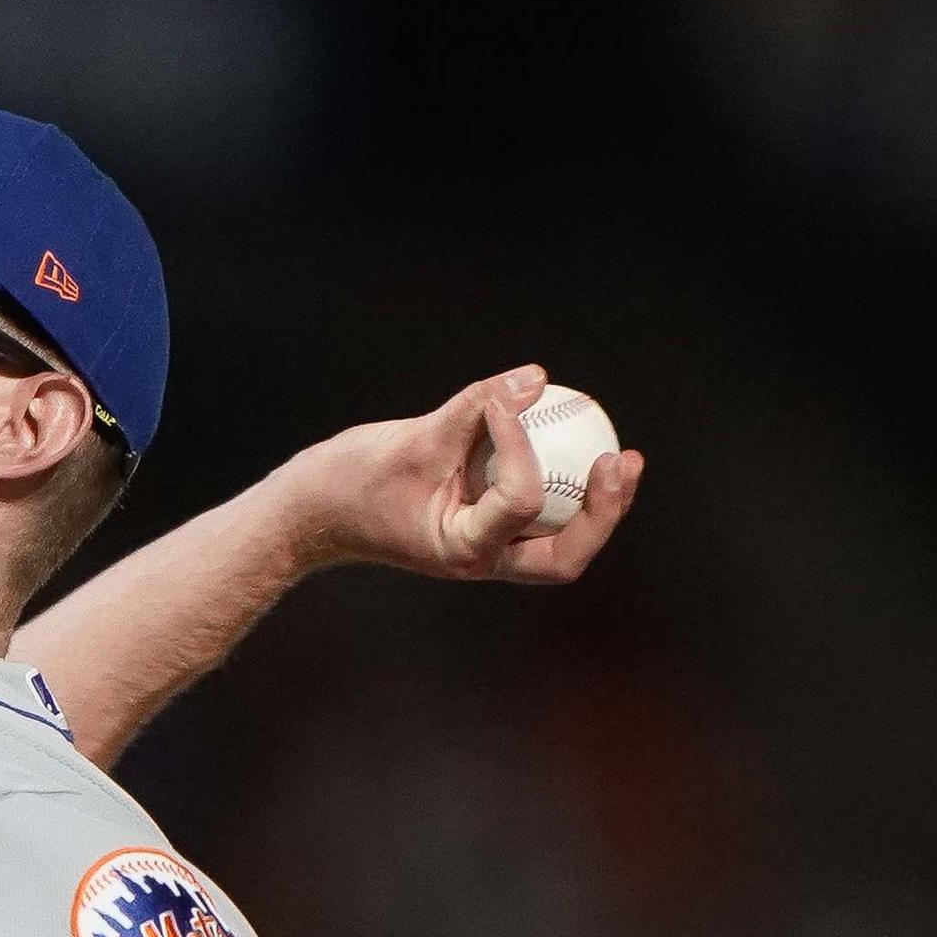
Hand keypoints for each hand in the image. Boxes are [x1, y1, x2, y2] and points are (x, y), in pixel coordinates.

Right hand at [264, 363, 642, 585]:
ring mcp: (486, 550)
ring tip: (622, 459)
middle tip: (619, 461)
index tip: (504, 402)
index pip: (520, 502)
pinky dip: (565, 484)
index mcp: (462, 550)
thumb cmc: (351, 481)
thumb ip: (476, 407)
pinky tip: (580, 442)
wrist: (315, 513)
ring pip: (561, 543)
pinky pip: (540, 513)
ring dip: (597, 507)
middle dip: (601, 514)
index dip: (523, 447)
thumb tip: (537, 376)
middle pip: (564, 557)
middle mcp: (482, 559)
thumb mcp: (414, 439)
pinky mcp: (485, 528)